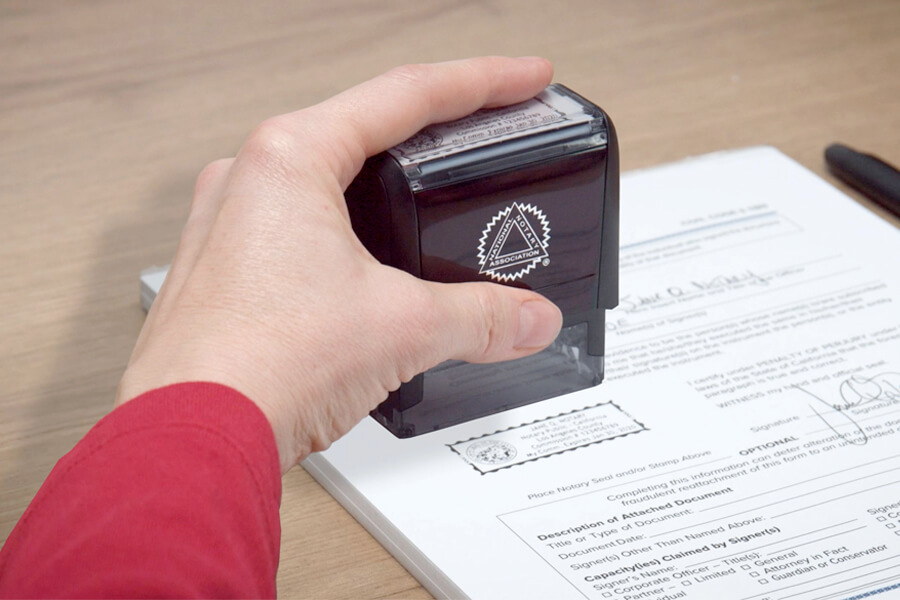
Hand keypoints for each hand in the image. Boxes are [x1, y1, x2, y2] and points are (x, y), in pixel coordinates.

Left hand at [117, 57, 561, 473]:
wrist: (190, 438)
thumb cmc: (257, 365)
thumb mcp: (401, 327)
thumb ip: (481, 316)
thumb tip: (529, 317)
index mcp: (288, 158)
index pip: (407, 96)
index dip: (483, 82)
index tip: (526, 79)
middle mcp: (247, 179)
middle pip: (362, 129)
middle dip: (432, 129)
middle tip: (482, 130)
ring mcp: (228, 224)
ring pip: (326, 181)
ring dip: (383, 183)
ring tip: (430, 194)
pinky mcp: (224, 270)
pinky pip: (298, 228)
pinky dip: (346, 233)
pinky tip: (370, 260)